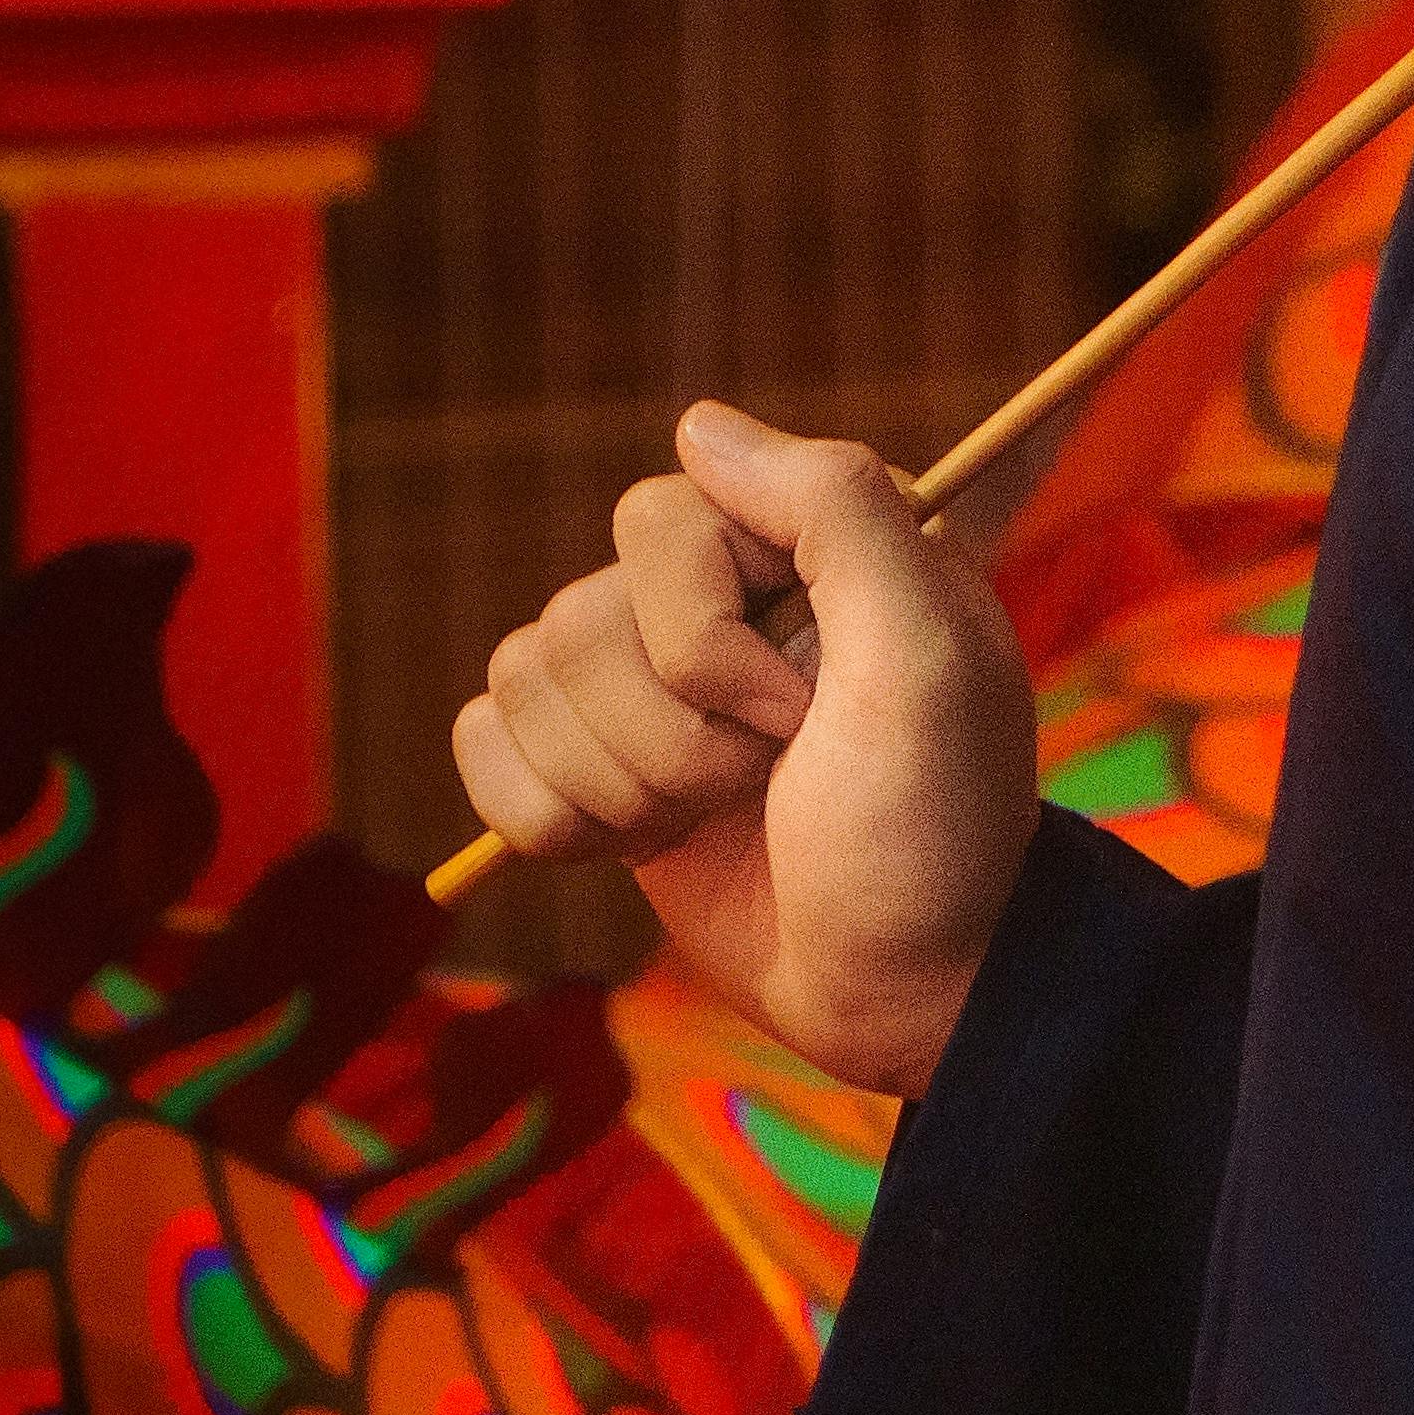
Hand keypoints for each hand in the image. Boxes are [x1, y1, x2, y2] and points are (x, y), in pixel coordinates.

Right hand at [449, 404, 1036, 1094]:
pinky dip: (542, 813)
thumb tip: (696, 424)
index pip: (657, 518)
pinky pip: (483, 739)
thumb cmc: (930, 827)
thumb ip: (836, 508)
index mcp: (802, 544)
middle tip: (773, 777)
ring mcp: (649, 682)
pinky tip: (635, 845)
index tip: (804, 709)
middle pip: (577, 615)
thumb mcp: (925, 656)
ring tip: (724, 814)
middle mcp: (721, 596)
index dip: (705, 638)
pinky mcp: (596, 764)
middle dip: (669, 735)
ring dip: (621, 782)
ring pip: (524, 677)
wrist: (905, 990)